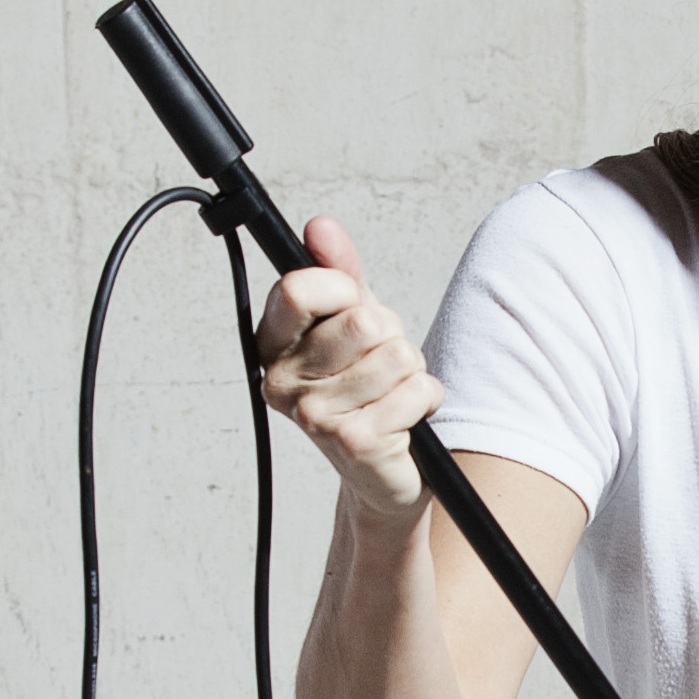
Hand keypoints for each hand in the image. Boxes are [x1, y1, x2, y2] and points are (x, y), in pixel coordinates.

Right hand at [256, 215, 444, 522]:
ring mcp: (313, 416)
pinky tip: (404, 419)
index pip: (298, 288)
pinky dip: (426, 399)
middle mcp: (282, 382)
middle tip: (377, 366)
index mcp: (272, 345)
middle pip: (361, 321)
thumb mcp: (351, 320)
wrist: (381, 472)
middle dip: (389, 336)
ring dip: (410, 371)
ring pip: (397, 355)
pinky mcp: (353, 443)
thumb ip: (337, 270)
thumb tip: (319, 225)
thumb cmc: (365, 390)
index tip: (349, 309)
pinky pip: (417, 389)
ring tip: (392, 394)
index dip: (342, 291)